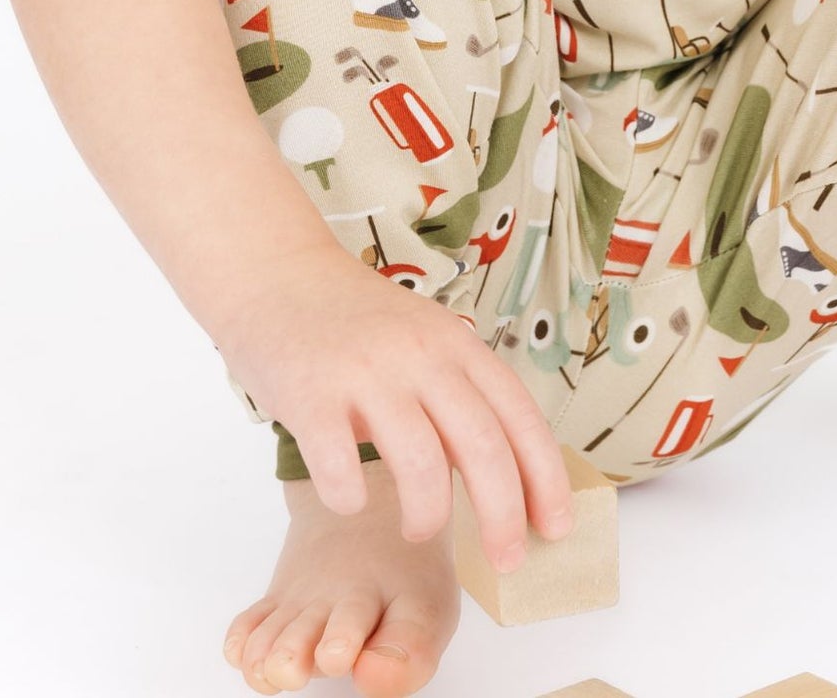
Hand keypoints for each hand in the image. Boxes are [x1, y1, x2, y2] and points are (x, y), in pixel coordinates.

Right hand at [210, 243, 574, 570]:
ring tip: (417, 529)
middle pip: (481, 446)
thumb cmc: (359, 325)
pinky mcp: (310, 394)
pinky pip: (340, 468)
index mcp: (456, 344)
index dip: (546, 476)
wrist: (279, 276)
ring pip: (421, 464)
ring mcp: (365, 374)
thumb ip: (462, 395)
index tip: (557, 528)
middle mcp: (419, 356)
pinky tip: (350, 499)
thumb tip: (512, 479)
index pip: (519, 416)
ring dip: (428, 515)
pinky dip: (351, 499)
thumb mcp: (427, 342)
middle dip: (503, 514)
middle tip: (508, 560)